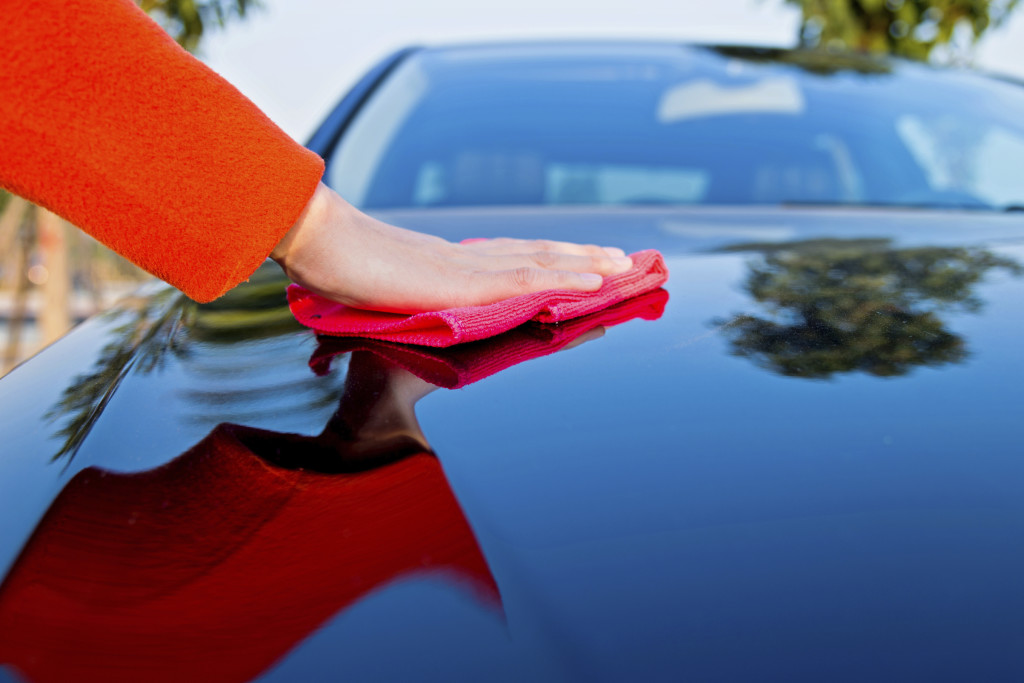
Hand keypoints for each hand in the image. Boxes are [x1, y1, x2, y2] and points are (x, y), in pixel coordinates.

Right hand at [271, 183, 632, 313]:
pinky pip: (525, 281)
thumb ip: (381, 309)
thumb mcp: (368, 295)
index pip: (514, 260)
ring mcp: (467, 269)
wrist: (314, 241)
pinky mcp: (462, 282)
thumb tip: (360, 330)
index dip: (553, 261)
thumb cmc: (330, 266)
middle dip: (585, 260)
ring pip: (542, 263)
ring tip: (628, 265)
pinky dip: (564, 280)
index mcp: (448, 264)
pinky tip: (596, 281)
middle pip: (538, 256)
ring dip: (589, 265)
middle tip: (627, 259)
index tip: (585, 264)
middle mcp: (467, 261)